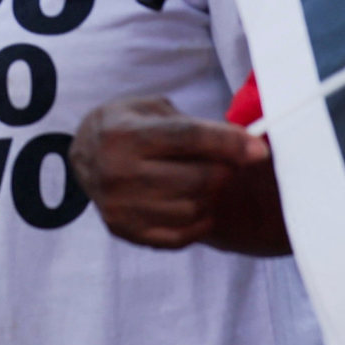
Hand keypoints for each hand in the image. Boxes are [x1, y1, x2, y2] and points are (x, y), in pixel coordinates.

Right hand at [72, 94, 274, 251]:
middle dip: (224, 170)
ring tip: (204, 179)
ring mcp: (119, 207)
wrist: (85, 154)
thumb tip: (247, 145)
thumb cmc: (129, 125)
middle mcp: (116, 173)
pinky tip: (195, 203)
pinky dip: (199, 220)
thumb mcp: (153, 110)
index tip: (260, 150)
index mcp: (123, 135)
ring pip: (192, 209)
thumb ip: (194, 125)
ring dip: (211, 195)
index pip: (188, 139)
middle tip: (229, 161)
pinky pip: (181, 235)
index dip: (229, 143)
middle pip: (196, 179)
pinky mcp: (125, 232)